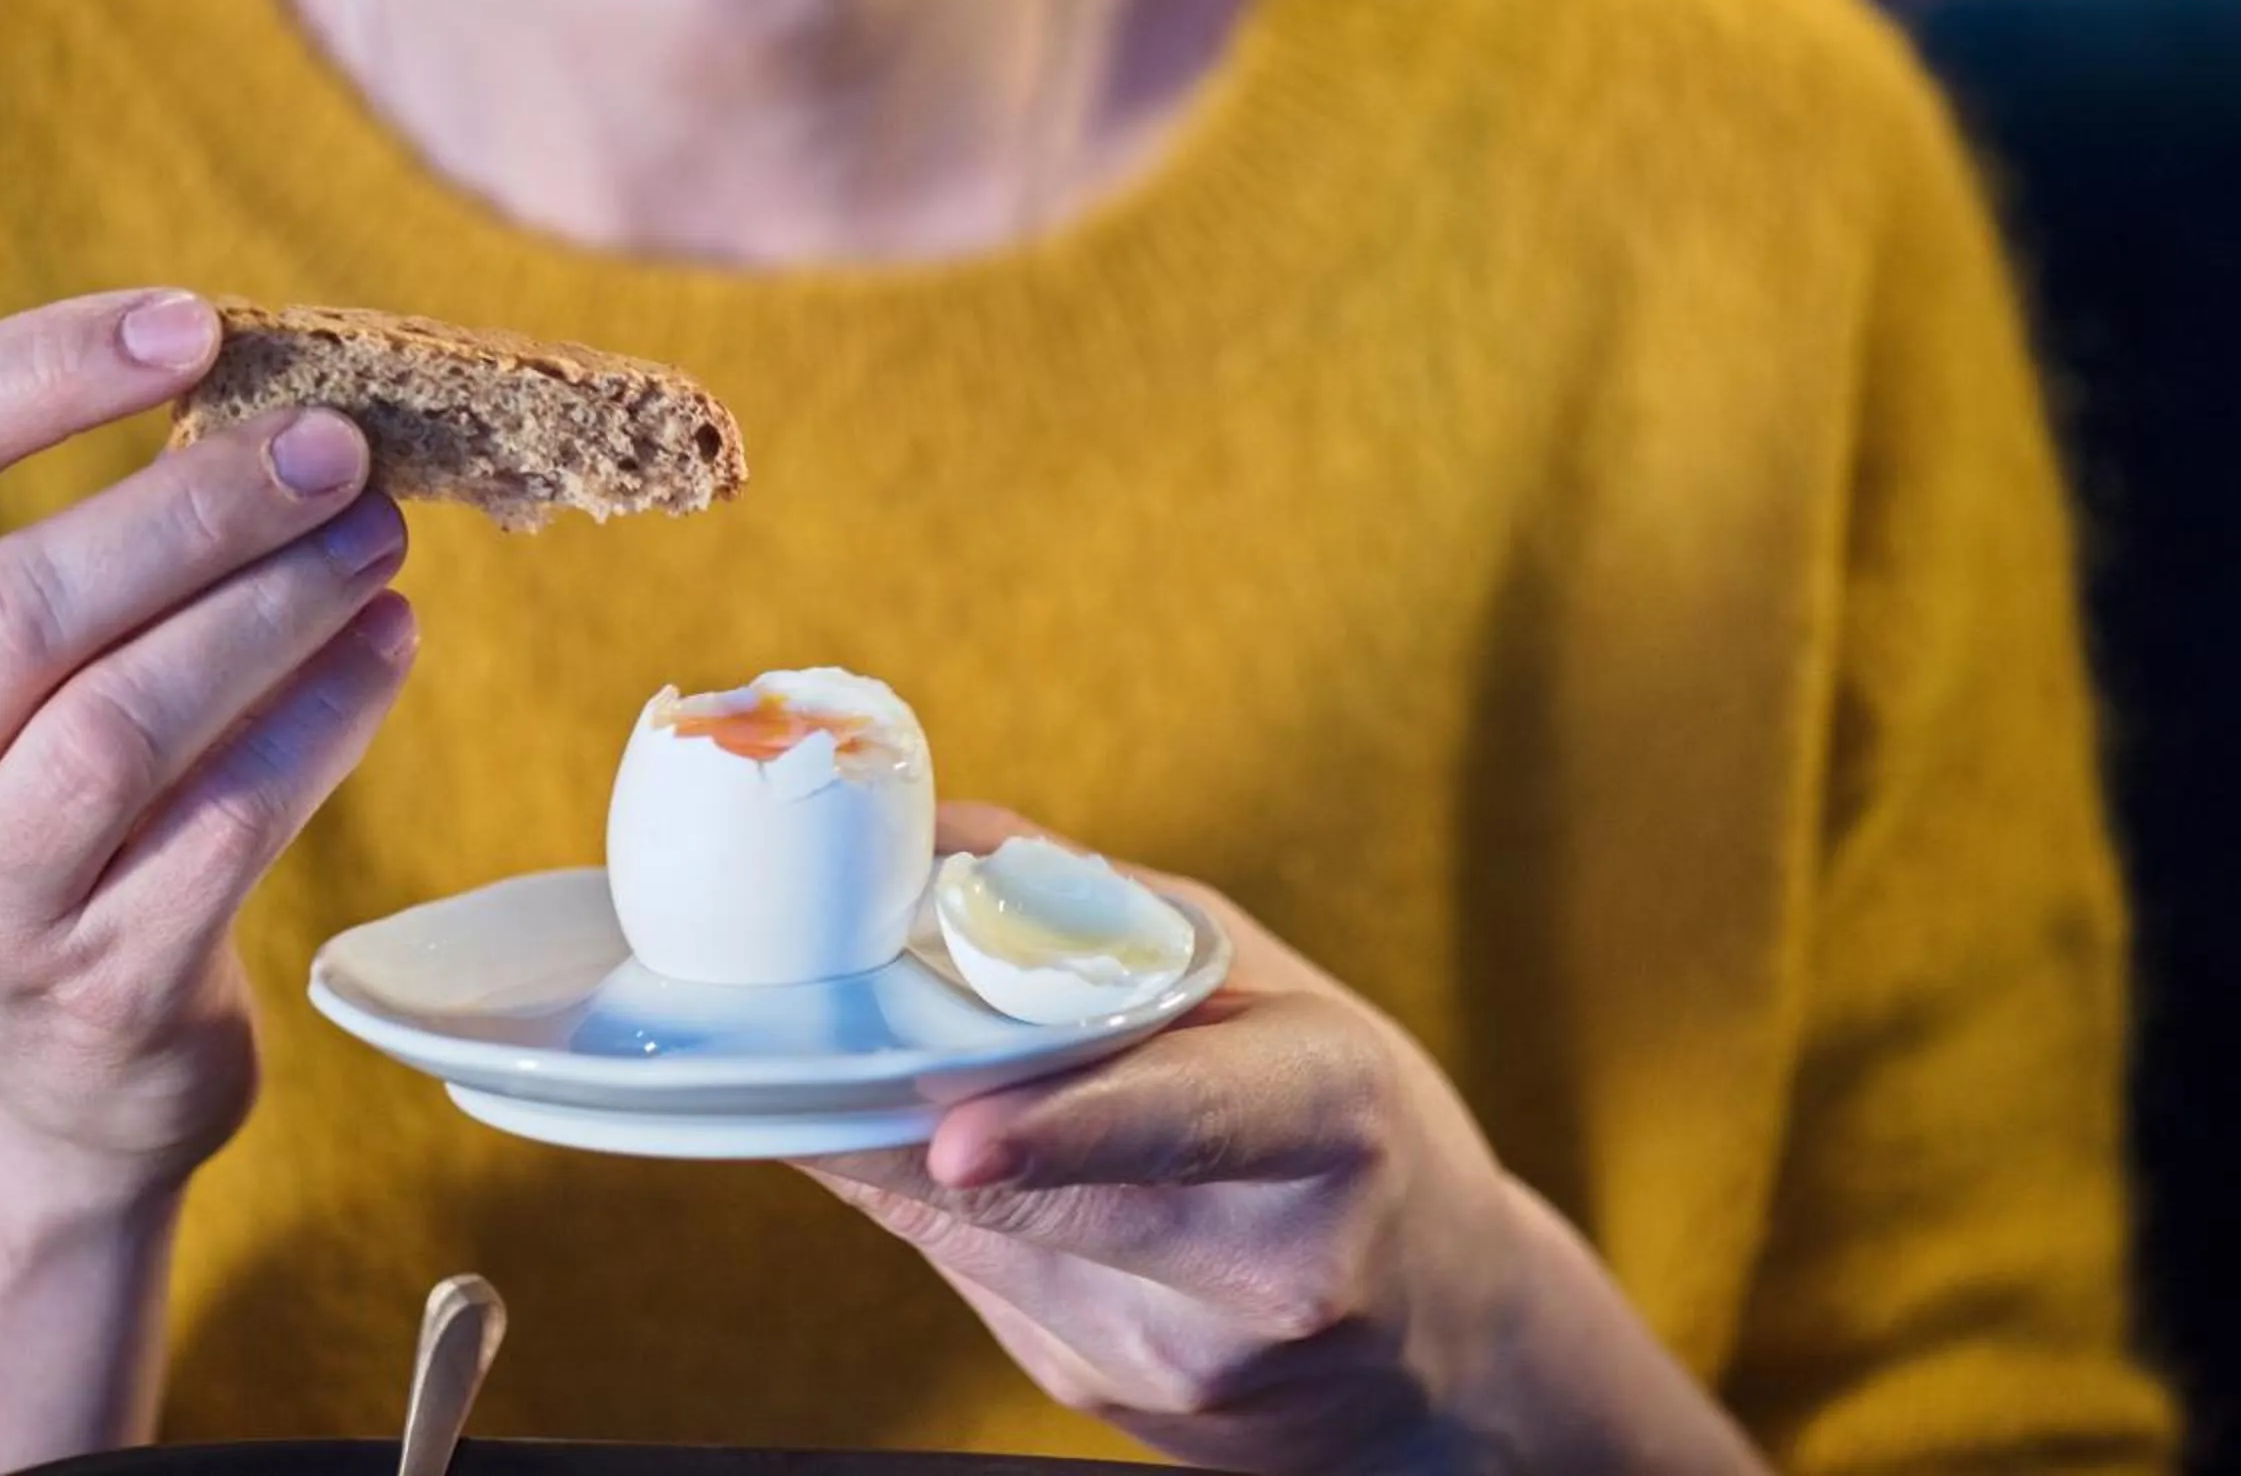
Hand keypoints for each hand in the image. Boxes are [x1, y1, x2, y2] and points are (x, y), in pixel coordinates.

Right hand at [0, 290, 417, 1193]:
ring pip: (125, 722)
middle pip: (24, 602)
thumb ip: (109, 543)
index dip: (47, 363)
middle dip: (202, 510)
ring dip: (277, 611)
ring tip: (382, 542)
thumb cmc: (62, 803)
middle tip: (344, 453)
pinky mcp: (97, 986)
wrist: (58, 1069)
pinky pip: (228, 824)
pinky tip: (390, 648)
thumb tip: (303, 402)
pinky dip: (326, 721)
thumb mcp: (23, 674)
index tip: (199, 324)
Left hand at [804, 806, 1765, 1475]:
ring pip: (978, 1241)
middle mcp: (1262, 1269)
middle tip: (799, 1054)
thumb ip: (1111, 918)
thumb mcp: (1281, 991)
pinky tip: (963, 1155)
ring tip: (866, 1073)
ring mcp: (1178, 1362)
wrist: (1442, 1337)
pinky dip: (945, 1201)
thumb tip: (937, 843)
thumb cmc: (1351, 1123)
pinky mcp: (1104, 1398)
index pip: (1191, 1123)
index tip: (958, 1140)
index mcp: (1330, 1121)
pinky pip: (978, 1275)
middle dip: (898, 1132)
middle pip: (1043, 1207)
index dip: (1068, 1130)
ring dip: (902, 1150)